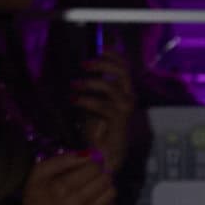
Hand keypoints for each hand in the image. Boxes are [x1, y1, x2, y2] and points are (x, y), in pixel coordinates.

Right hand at [23, 151, 116, 204]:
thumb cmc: (35, 196)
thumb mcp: (40, 172)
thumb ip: (63, 160)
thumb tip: (88, 154)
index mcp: (61, 188)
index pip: (94, 168)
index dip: (94, 162)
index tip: (90, 163)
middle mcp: (74, 203)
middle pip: (105, 179)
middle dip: (102, 173)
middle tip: (93, 174)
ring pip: (111, 193)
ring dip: (105, 186)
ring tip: (94, 186)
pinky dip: (106, 202)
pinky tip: (95, 200)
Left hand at [71, 55, 135, 173]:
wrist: (107, 155)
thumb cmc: (100, 131)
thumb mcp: (95, 105)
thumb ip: (94, 90)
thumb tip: (85, 71)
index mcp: (126, 92)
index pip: (126, 67)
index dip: (115, 55)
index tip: (101, 48)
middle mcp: (129, 98)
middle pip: (122, 72)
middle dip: (103, 65)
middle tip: (84, 64)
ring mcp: (126, 110)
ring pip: (111, 87)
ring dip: (91, 83)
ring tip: (75, 84)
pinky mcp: (119, 121)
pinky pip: (103, 105)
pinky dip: (87, 100)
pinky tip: (75, 99)